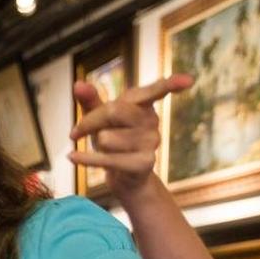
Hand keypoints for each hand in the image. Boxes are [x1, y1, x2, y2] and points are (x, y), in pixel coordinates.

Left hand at [69, 73, 192, 197]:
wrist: (123, 178)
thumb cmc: (112, 142)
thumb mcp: (99, 120)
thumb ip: (91, 101)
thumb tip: (78, 84)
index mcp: (144, 106)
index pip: (156, 90)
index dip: (171, 84)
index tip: (188, 81)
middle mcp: (152, 121)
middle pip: (114, 111)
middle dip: (90, 121)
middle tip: (77, 132)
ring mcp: (151, 142)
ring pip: (107, 138)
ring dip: (94, 146)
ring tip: (104, 151)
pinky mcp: (143, 163)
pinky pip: (107, 159)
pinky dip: (85, 159)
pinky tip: (71, 157)